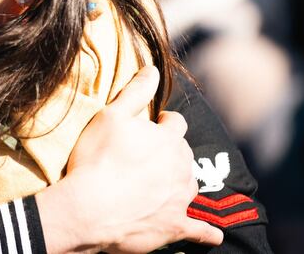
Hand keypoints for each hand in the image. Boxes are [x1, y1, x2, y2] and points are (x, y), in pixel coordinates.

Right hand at [36, 66, 223, 252]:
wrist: (90, 207)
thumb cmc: (97, 158)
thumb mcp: (110, 115)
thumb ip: (136, 91)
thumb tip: (154, 68)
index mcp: (168, 139)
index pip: (176, 123)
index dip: (164, 123)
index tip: (153, 125)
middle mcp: (181, 167)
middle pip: (185, 154)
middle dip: (172, 152)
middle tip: (150, 155)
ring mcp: (180, 199)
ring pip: (191, 185)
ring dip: (182, 182)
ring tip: (165, 184)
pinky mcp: (175, 226)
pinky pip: (201, 230)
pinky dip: (207, 232)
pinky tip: (213, 235)